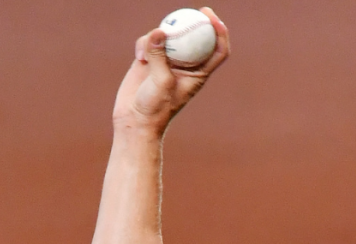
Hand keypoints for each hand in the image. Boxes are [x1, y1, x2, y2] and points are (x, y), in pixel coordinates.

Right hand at [111, 7, 229, 135]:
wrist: (135, 119)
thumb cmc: (155, 107)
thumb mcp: (161, 82)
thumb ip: (160, 55)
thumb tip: (160, 31)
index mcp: (199, 73)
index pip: (218, 51)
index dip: (220, 33)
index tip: (212, 19)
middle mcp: (186, 65)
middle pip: (195, 37)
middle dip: (195, 21)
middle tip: (194, 9)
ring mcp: (167, 60)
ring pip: (169, 36)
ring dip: (159, 37)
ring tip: (148, 52)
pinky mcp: (150, 59)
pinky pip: (149, 41)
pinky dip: (143, 44)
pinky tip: (139, 57)